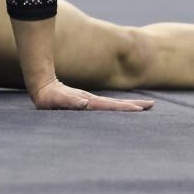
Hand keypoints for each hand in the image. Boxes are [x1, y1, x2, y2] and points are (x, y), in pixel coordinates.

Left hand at [32, 77, 153, 111]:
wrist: (42, 84)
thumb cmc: (48, 96)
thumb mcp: (57, 100)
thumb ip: (70, 102)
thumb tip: (84, 103)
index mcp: (89, 102)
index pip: (111, 106)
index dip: (125, 108)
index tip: (140, 109)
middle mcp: (91, 101)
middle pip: (116, 104)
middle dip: (133, 105)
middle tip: (151, 105)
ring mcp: (89, 101)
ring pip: (112, 104)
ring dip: (127, 105)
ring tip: (142, 107)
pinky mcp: (85, 102)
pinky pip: (105, 105)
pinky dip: (116, 107)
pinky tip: (121, 109)